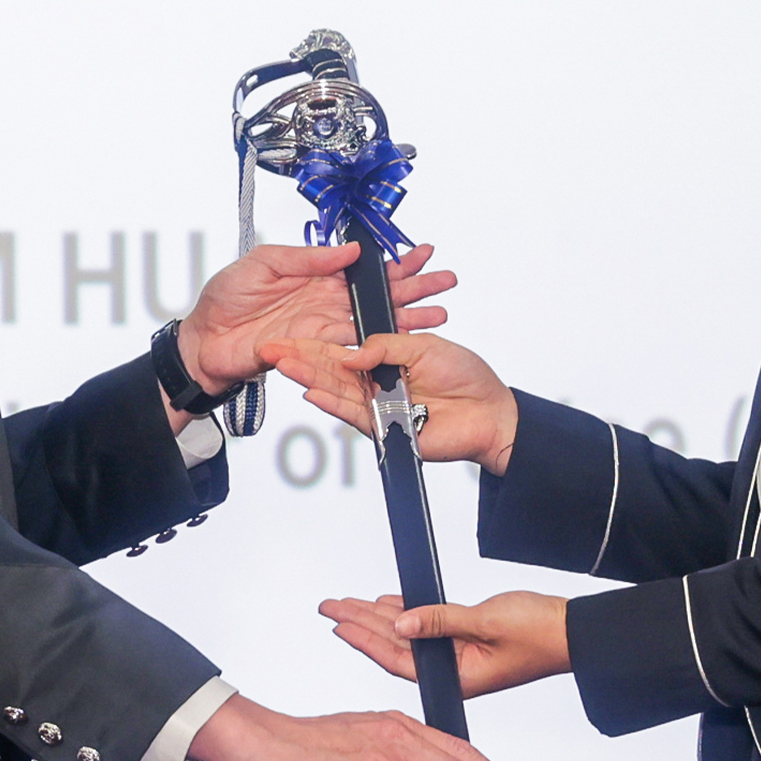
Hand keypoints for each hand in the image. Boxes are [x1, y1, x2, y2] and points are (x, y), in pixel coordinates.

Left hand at [176, 240, 451, 401]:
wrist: (204, 343)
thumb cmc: (224, 300)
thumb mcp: (263, 262)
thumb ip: (308, 258)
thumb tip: (350, 250)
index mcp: (313, 275)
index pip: (361, 266)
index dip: (391, 262)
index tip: (420, 255)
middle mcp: (324, 301)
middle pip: (377, 294)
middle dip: (413, 288)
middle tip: (444, 282)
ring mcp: (324, 327)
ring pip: (374, 321)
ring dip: (407, 317)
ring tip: (438, 313)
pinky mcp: (318, 351)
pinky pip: (355, 346)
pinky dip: (382, 344)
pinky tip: (407, 340)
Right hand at [258, 329, 517, 471]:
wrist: (490, 413)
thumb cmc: (467, 377)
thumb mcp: (425, 345)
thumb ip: (386, 345)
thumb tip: (353, 354)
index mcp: (384, 359)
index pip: (341, 349)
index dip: (313, 342)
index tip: (288, 334)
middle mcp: (375, 383)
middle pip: (329, 369)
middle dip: (298, 357)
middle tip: (270, 347)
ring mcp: (377, 405)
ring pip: (334, 390)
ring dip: (307, 377)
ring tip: (282, 364)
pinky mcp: (383, 426)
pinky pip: (352, 414)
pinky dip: (332, 404)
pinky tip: (311, 392)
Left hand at [321, 589, 573, 698]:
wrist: (576, 630)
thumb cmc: (541, 632)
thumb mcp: (485, 621)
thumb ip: (439, 622)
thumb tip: (398, 624)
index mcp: (458, 677)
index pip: (397, 659)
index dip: (364, 639)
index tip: (337, 623)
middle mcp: (454, 670)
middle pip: (396, 646)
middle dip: (361, 624)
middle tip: (329, 606)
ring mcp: (462, 655)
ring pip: (409, 634)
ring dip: (379, 617)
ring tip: (348, 603)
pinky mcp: (470, 639)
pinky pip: (429, 626)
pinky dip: (407, 611)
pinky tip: (386, 603)